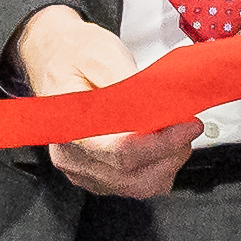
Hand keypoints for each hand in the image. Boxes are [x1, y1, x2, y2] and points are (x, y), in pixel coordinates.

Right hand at [10, 3, 193, 199]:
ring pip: (137, 187)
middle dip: (169, 155)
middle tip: (186, 127)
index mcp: (70, 127)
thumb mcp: (102, 54)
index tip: (187, 127)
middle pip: (132, 178)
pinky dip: (156, 169)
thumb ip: (131, 85)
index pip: (121, 153)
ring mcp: (83, 169)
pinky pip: (133, 185)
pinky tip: (162, 147)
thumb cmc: (72, 54)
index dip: (161, 144)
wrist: (52, 55)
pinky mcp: (95, 173)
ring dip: (166, 164)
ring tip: (175, 134)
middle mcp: (72, 156)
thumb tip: (161, 106)